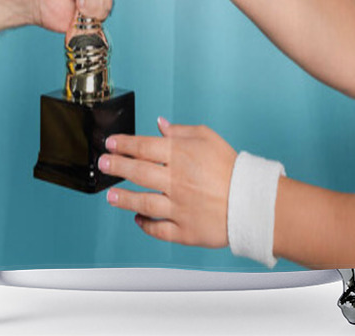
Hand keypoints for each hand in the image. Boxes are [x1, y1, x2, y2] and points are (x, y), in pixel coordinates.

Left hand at [99, 118, 236, 248]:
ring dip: (123, 198)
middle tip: (103, 164)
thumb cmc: (230, 167)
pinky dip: (145, 224)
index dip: (124, 144)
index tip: (111, 144)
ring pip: (142, 202)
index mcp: (182, 155)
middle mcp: (177, 181)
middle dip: (116, 166)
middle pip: (138, 172)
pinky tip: (137, 218)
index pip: (144, 146)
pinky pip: (158, 230)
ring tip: (110, 195)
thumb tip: (160, 124)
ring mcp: (179, 207)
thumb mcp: (208, 138)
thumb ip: (181, 131)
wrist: (251, 201)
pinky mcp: (184, 231)